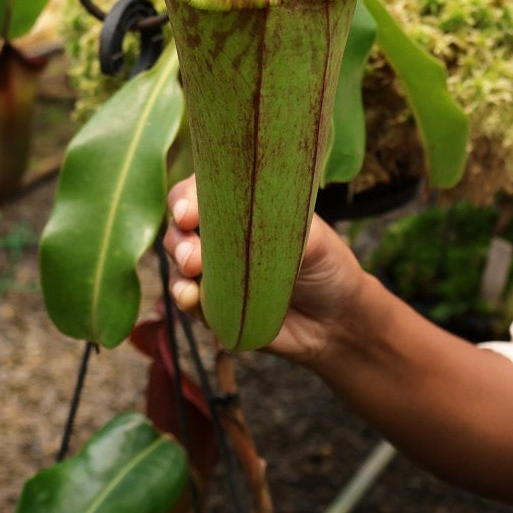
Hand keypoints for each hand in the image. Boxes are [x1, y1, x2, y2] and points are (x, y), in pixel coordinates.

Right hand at [163, 174, 369, 363]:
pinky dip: (184, 299)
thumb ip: (282, 227)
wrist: (335, 321)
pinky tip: (191, 300)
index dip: (186, 198)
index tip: (188, 213)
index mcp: (243, 204)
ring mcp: (215, 270)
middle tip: (192, 258)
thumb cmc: (327, 265)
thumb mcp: (313, 239)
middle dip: (179, 238)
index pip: (201, 190)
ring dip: (177, 270)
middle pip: (181, 226)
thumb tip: (255, 221)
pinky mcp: (214, 305)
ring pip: (178, 263)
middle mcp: (223, 234)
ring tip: (191, 279)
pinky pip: (188, 300)